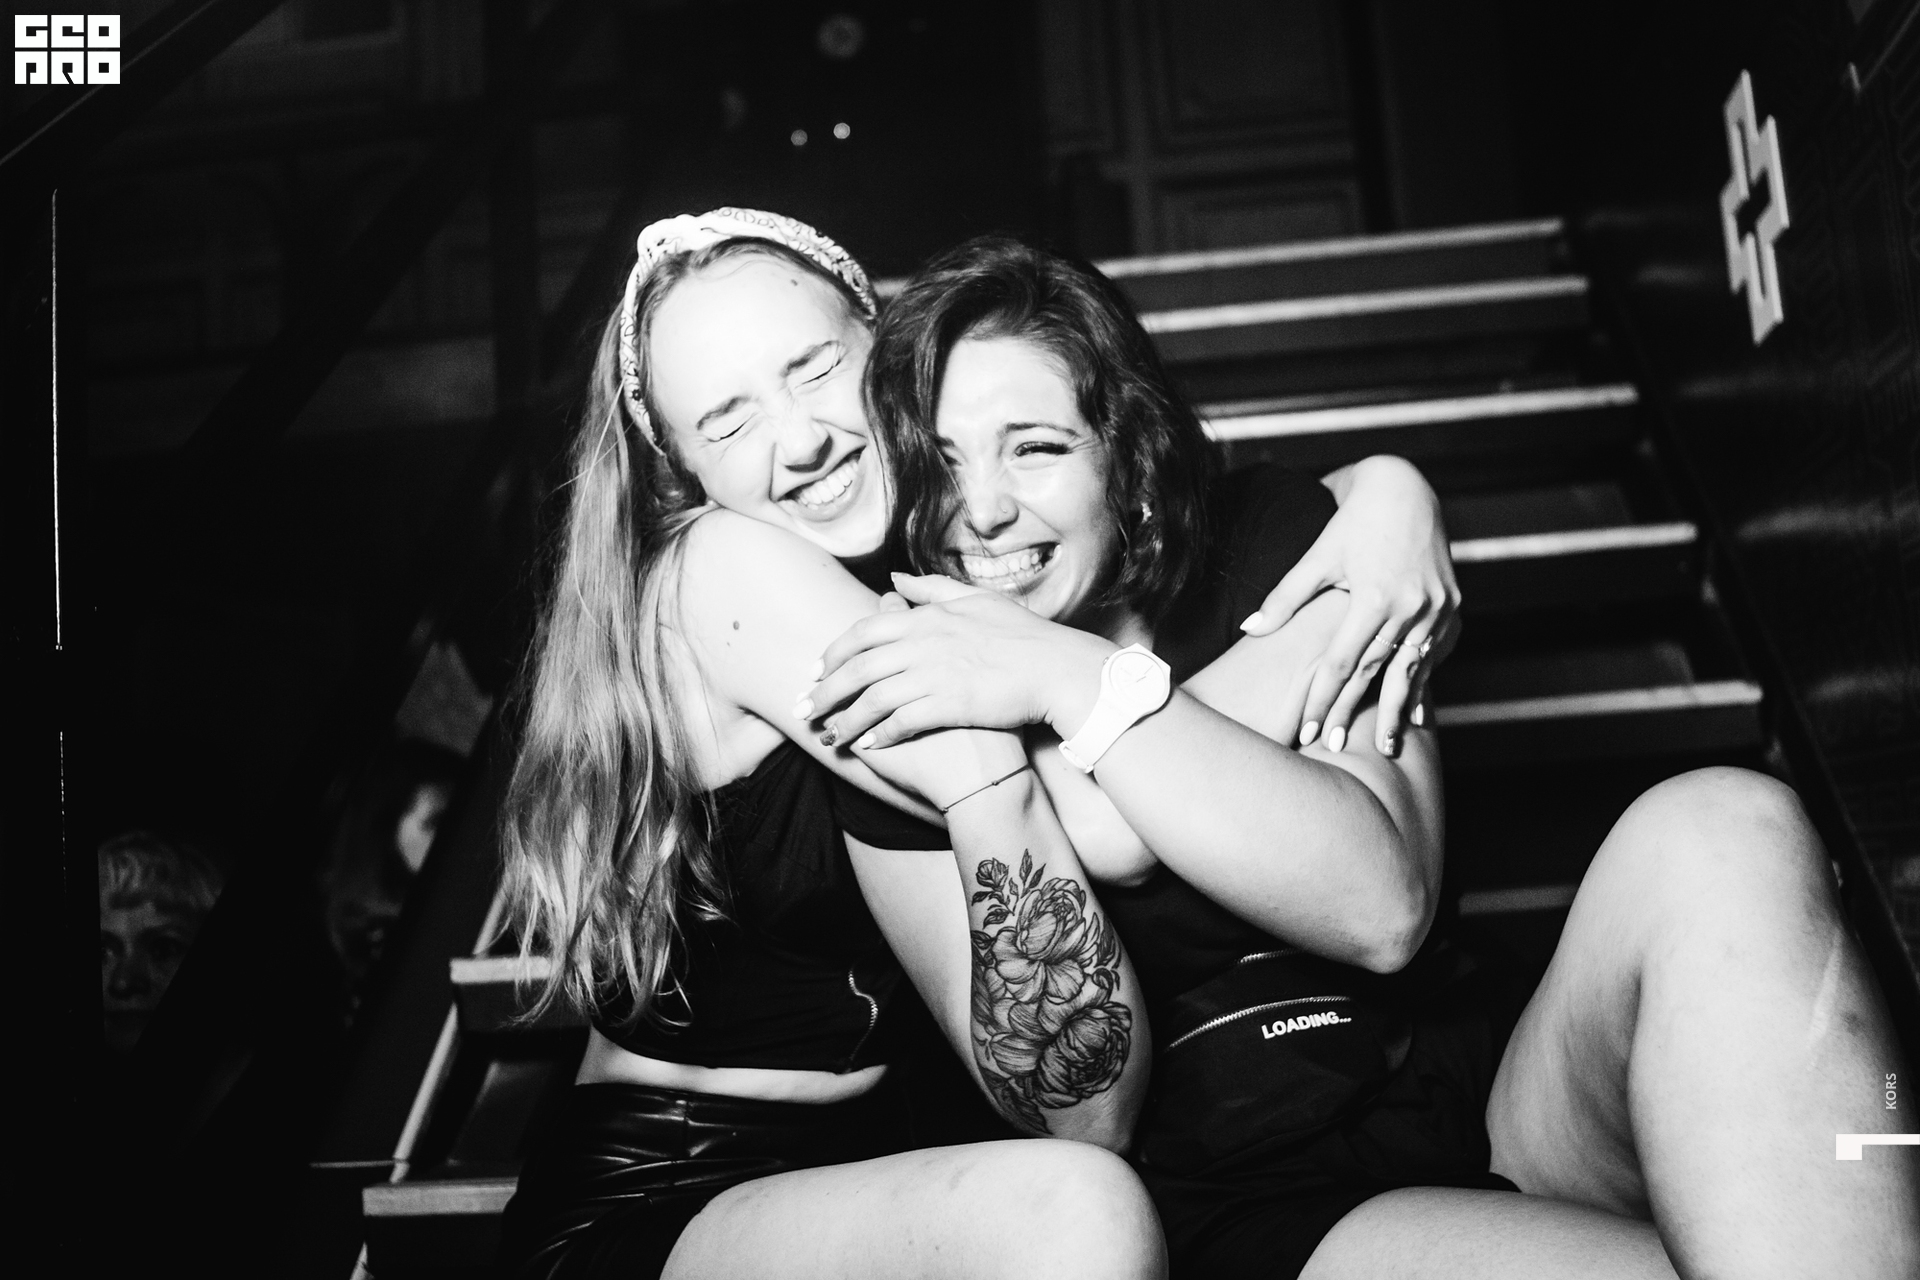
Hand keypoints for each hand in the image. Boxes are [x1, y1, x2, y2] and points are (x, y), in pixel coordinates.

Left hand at [800, 573, 1112, 749]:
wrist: (1056, 669)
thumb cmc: (1023, 635)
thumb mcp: (975, 599)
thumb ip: (932, 589)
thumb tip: (895, 580)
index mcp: (926, 617)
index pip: (863, 631)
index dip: (834, 654)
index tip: (817, 671)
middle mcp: (922, 643)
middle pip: (856, 668)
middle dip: (824, 691)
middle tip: (804, 709)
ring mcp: (933, 675)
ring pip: (871, 700)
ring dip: (844, 721)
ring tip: (828, 738)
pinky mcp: (947, 705)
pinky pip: (900, 723)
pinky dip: (878, 736)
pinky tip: (866, 747)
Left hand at [1240, 457, 1460, 753]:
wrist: (1405, 490)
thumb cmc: (1352, 522)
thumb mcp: (1317, 556)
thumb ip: (1285, 597)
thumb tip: (1249, 630)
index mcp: (1375, 597)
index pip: (1342, 662)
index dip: (1322, 699)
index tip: (1306, 732)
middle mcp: (1412, 607)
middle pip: (1376, 673)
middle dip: (1353, 714)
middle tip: (1333, 747)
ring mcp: (1438, 608)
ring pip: (1412, 671)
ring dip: (1396, 710)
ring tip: (1385, 746)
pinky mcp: (1452, 606)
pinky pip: (1436, 654)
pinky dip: (1423, 683)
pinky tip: (1415, 713)